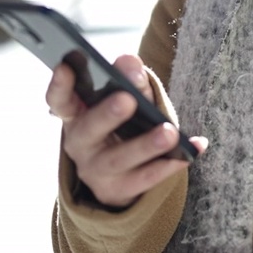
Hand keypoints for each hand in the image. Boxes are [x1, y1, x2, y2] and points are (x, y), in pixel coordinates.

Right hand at [45, 53, 206, 208]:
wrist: (121, 175)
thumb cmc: (121, 125)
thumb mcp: (124, 99)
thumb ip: (128, 79)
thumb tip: (131, 62)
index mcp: (76, 115)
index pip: (60, 100)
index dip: (59, 85)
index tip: (65, 66)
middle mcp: (80, 144)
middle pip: (88, 131)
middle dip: (107, 114)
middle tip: (127, 100)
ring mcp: (96, 171)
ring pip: (118, 160)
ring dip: (144, 145)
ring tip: (169, 133)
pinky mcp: (117, 190)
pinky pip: (145, 179)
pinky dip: (170, 164)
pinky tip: (192, 149)